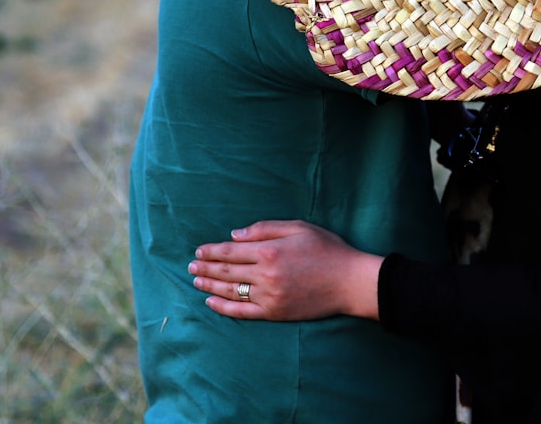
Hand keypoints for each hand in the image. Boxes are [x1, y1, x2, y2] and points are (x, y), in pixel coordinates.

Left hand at [188, 220, 382, 321]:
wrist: (349, 281)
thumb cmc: (328, 249)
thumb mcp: (299, 228)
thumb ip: (265, 228)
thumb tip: (235, 235)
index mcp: (269, 250)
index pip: (231, 251)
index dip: (212, 250)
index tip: (198, 250)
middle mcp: (265, 274)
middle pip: (226, 270)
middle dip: (206, 266)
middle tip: (190, 265)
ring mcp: (268, 296)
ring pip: (230, 290)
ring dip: (210, 285)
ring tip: (196, 280)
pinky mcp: (274, 313)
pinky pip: (242, 311)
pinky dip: (223, 307)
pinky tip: (211, 302)